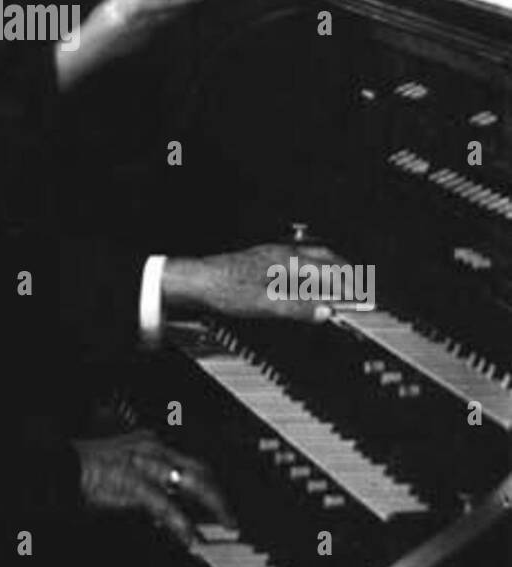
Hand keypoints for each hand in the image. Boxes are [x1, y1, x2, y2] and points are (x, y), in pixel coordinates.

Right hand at [56, 0, 199, 89]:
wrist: (90, 44)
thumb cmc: (103, 17)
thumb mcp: (118, 0)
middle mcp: (138, 12)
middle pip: (169, 4)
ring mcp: (142, 27)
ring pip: (168, 15)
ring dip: (182, 8)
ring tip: (195, 0)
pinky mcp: (145, 39)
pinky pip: (161, 26)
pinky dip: (171, 18)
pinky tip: (179, 13)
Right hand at [73, 430, 233, 551]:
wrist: (58, 469)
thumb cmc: (87, 474)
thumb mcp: (125, 478)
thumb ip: (150, 491)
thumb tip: (169, 515)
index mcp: (150, 443)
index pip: (192, 462)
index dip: (212, 484)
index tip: (223, 504)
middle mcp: (152, 447)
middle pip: (199, 468)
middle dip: (220, 494)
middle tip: (233, 518)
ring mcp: (142, 462)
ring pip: (191, 480)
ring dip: (213, 504)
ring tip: (225, 523)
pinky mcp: (131, 480)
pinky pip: (163, 502)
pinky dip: (180, 521)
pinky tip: (190, 537)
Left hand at [164, 243, 350, 323]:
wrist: (199, 280)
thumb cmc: (225, 289)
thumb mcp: (264, 304)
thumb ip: (297, 308)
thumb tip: (326, 312)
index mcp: (288, 262)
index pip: (330, 273)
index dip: (351, 287)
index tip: (367, 299)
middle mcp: (284, 254)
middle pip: (327, 258)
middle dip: (348, 272)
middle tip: (364, 288)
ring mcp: (274, 255)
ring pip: (314, 257)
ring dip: (332, 269)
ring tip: (344, 285)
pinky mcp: (265, 261)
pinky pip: (300, 262)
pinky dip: (315, 271)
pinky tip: (311, 283)